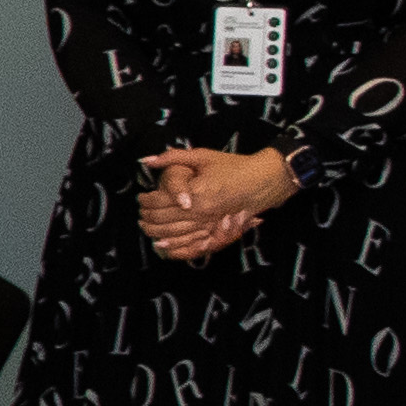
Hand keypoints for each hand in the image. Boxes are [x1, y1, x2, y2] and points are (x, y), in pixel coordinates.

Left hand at [137, 146, 290, 259]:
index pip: (160, 201)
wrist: (265, 179)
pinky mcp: (220, 233)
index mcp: (196, 192)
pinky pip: (194, 246)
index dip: (146, 201)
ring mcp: (211, 225)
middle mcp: (202, 211)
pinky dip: (177, 249)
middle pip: (164, 220)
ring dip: (156, 233)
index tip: (141, 198)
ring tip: (146, 227)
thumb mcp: (203, 156)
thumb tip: (146, 160)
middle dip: (148, 217)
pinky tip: (164, 247)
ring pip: (175, 234)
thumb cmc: (233, 166)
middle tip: (141, 213)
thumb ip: (173, 157)